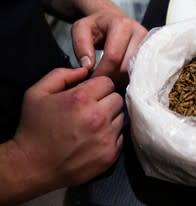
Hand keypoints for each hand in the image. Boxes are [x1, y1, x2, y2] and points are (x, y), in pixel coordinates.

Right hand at [13, 67, 123, 188]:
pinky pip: (121, 136)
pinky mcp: (110, 154)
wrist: (33, 167)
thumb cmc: (34, 129)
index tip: (89, 95)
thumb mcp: (37, 93)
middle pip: (117, 98)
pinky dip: (111, 136)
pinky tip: (95, 138)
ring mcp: (105, 137)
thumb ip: (62, 75)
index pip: (107, 82)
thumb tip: (85, 69)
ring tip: (92, 125)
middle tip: (91, 109)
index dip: (98, 87)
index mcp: (81, 99)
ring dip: (110, 118)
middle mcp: (97, 117)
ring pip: (121, 117)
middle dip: (106, 101)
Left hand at [71, 2, 146, 86]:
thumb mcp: (80, 29)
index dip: (101, 73)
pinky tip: (118, 78)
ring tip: (108, 79)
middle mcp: (140, 33)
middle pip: (126, 67)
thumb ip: (80, 45)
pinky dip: (128, 79)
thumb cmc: (96, 25)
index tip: (90, 80)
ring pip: (135, 73)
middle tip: (99, 82)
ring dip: (120, 80)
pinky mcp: (153, 53)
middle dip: (111, 79)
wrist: (112, 19)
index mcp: (122, 25)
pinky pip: (141, 72)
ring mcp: (149, 44)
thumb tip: (88, 66)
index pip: (113, 57)